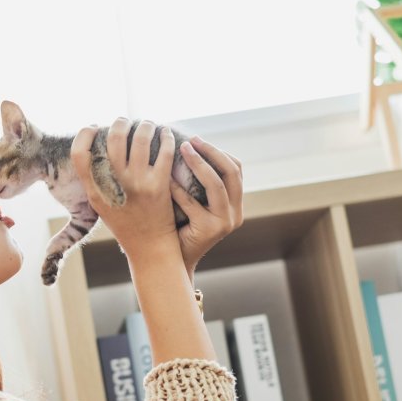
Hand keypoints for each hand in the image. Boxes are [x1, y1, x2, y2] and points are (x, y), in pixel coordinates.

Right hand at [71, 118, 179, 259]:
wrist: (149, 248)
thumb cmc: (125, 225)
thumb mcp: (101, 205)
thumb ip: (96, 180)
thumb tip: (98, 148)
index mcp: (95, 191)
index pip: (79, 154)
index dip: (84, 135)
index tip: (93, 128)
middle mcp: (115, 185)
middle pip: (114, 139)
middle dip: (120, 123)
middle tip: (125, 121)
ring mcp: (138, 184)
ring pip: (140, 139)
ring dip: (145, 126)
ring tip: (147, 124)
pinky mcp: (159, 186)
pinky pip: (163, 151)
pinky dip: (165, 137)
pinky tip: (166, 134)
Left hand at [170, 136, 243, 280]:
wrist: (172, 261)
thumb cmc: (178, 226)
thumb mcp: (194, 202)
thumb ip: (197, 182)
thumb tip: (185, 146)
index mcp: (235, 204)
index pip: (236, 169)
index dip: (218, 152)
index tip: (198, 140)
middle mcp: (235, 213)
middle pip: (231, 172)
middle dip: (211, 152)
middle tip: (191, 140)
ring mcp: (224, 223)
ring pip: (216, 184)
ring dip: (199, 163)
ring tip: (182, 150)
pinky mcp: (209, 230)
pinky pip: (192, 202)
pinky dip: (179, 187)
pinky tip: (166, 177)